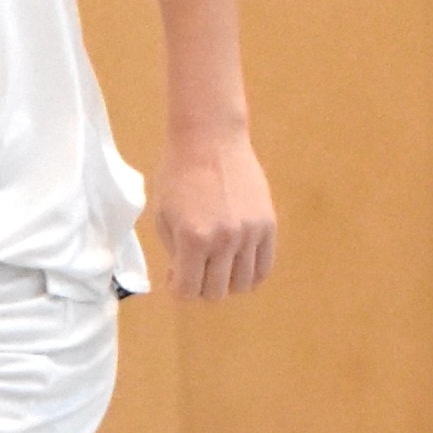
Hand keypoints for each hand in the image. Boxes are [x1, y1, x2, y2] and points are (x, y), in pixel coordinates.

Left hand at [152, 129, 275, 298]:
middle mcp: (225, 240)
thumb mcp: (163, 216)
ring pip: (243, 284)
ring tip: (216, 264)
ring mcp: (251, 233)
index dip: (178, 289)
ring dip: (226, 282)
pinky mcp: (269, 224)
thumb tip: (185, 276)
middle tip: (194, 269)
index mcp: (193, 239)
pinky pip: (264, 267)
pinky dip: (250, 274)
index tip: (174, 275)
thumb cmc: (177, 175)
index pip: (188, 290)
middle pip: (217, 292)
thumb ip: (175, 251)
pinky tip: (236, 262)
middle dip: (201, 287)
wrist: (210, 141)